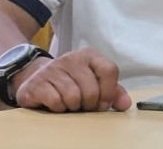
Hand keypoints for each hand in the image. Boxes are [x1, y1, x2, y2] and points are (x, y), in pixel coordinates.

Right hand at [13, 47, 130, 112]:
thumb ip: (113, 92)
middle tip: (84, 106)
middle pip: (91, 89)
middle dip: (90, 104)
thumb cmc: (72, 82)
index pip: (109, 70)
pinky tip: (57, 104)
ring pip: (73, 97)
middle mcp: (71, 58)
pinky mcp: (36, 83)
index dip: (109, 92)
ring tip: (71, 104)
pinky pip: (55, 101)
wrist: (37, 78)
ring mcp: (52, 69)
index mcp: (90, 55)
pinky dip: (58, 108)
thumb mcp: (94, 82)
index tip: (104, 103)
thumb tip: (126, 104)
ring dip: (74, 107)